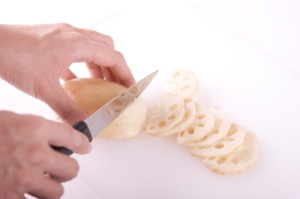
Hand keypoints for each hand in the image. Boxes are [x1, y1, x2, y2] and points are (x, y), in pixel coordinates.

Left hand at [0, 23, 134, 123]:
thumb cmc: (13, 58)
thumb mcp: (44, 89)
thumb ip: (68, 109)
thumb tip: (85, 125)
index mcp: (77, 43)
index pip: (113, 57)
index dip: (126, 74)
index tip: (130, 89)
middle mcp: (73, 34)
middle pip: (107, 48)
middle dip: (115, 68)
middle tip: (117, 87)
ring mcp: (62, 34)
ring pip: (93, 46)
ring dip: (100, 65)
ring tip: (99, 84)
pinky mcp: (52, 38)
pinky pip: (76, 49)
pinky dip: (82, 63)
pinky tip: (75, 79)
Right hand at [0, 110, 90, 198]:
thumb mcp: (14, 118)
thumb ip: (38, 129)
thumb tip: (55, 136)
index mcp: (36, 129)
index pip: (74, 138)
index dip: (83, 144)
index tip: (85, 147)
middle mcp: (35, 154)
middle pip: (72, 169)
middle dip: (68, 168)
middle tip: (63, 167)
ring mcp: (24, 177)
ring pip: (57, 191)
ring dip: (51, 186)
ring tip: (43, 180)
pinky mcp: (10, 196)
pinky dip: (32, 197)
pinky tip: (27, 191)